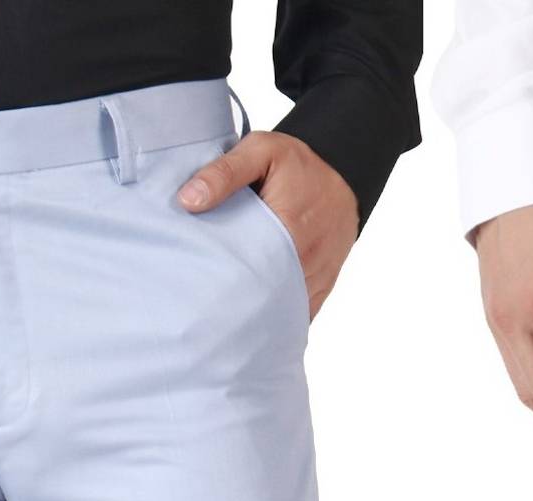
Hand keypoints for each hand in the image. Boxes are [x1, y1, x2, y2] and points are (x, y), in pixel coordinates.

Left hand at [178, 131, 356, 317]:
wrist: (344, 174)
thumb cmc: (299, 163)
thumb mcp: (261, 150)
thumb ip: (224, 172)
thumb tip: (187, 200)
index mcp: (289, 227)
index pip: (248, 267)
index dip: (221, 279)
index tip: (197, 284)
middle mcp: (306, 260)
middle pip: (263, 295)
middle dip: (235, 302)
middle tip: (204, 305)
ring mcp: (316, 278)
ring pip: (280, 309)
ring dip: (255, 311)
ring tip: (225, 314)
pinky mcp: (321, 287)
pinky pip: (296, 313)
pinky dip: (276, 316)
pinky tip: (254, 317)